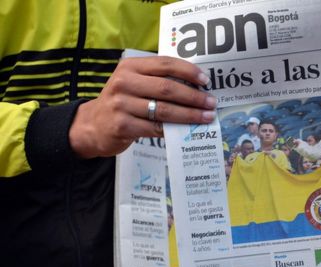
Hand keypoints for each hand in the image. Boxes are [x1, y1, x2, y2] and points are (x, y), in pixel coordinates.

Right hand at [69, 56, 215, 157]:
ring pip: (164, 110)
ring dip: (190, 115)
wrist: (92, 126)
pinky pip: (156, 128)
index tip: (205, 80)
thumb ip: (157, 80)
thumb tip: (196, 86)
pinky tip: (187, 131)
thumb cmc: (122, 102)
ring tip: (206, 117)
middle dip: (194, 96)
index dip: (188, 71)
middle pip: (167, 88)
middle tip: (211, 102)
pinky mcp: (122, 125)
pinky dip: (174, 130)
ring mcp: (121, 105)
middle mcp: (124, 83)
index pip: (164, 64)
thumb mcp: (134, 83)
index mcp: (129, 67)